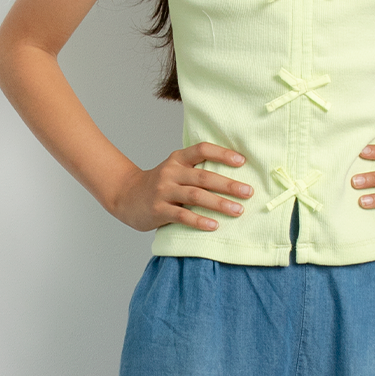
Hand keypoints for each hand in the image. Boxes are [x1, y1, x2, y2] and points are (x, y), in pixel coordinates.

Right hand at [110, 143, 253, 232]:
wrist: (126, 196)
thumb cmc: (160, 185)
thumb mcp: (174, 170)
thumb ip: (196, 170)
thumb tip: (233, 175)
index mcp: (177, 159)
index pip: (202, 149)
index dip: (222, 154)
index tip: (242, 162)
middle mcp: (171, 172)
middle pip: (203, 176)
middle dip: (228, 185)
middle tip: (248, 192)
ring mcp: (163, 191)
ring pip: (195, 196)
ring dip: (219, 204)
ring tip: (238, 210)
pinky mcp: (158, 209)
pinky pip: (182, 215)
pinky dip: (199, 220)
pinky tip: (214, 225)